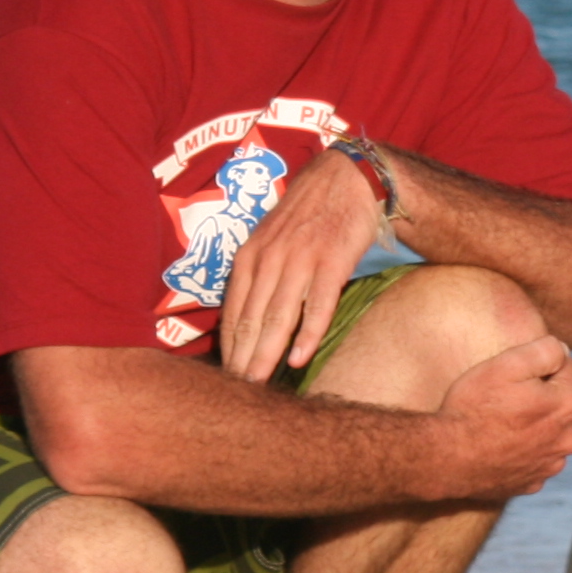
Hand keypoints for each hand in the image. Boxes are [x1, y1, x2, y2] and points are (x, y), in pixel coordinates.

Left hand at [216, 147, 389, 383]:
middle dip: (242, 359)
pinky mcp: (331, 262)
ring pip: (278, 316)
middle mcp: (269, 259)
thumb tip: (246, 314)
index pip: (233, 312)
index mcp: (249, 256)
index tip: (225, 378)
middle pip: (252, 319)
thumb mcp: (270, 239)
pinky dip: (307, 334)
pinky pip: (317, 305)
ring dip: (267, 354)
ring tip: (258, 383)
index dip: (228, 348)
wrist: (346, 179)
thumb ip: (258, 273)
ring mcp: (300, 260)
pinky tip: (299, 358)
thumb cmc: (307, 214)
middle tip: (236, 393)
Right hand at [417, 333, 571, 500]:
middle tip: (502, 397)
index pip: (566, 367)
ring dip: (532, 423)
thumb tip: (562, 350)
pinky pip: (532, 457)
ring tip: (498, 422)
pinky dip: (520, 450)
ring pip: (548, 431)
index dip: (537, 364)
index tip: (512, 374)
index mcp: (571, 403)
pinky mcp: (533, 482)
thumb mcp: (507, 364)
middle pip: (560, 401)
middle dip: (540, 394)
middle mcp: (570, 437)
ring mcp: (552, 464)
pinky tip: (496, 445)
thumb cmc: (474, 408)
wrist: (445, 459)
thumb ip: (544, 350)